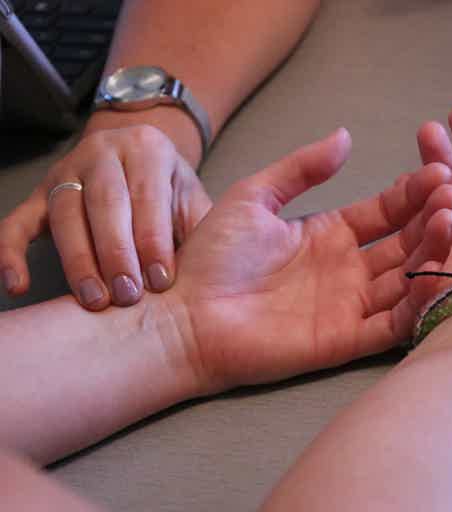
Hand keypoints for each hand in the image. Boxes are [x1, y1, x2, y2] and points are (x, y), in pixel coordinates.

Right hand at [0, 125, 210, 309]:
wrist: (138, 155)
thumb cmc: (170, 188)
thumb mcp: (192, 196)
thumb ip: (199, 226)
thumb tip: (209, 270)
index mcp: (147, 149)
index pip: (148, 197)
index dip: (153, 241)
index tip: (160, 282)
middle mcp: (103, 152)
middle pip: (104, 203)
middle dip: (115, 253)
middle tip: (127, 297)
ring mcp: (67, 170)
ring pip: (65, 213)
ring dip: (78, 261)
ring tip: (94, 300)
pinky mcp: (39, 194)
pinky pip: (19, 222)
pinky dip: (11, 253)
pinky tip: (16, 286)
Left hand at [166, 128, 451, 391]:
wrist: (182, 315)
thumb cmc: (213, 257)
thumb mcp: (255, 197)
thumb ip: (300, 168)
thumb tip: (345, 135)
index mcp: (331, 234)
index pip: (387, 211)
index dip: (414, 192)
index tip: (439, 170)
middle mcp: (349, 269)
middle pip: (406, 242)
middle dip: (433, 218)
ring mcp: (350, 305)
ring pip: (408, 279)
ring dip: (433, 252)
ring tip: (448, 222)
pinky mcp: (345, 340)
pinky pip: (392, 324)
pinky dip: (417, 303)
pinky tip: (434, 273)